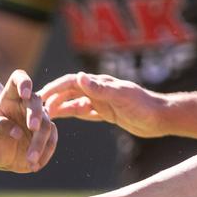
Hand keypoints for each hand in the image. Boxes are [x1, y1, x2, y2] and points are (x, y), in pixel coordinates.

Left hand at [0, 69, 56, 172]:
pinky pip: (52, 140)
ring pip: (47, 124)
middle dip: (36, 114)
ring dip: (41, 142)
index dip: (24, 82)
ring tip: (30, 160)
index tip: (24, 93)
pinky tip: (34, 165)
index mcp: (9, 97)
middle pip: (36, 101)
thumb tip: (17, 132)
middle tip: (32, 128)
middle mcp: (26, 104)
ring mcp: (38, 118)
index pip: (18, 79)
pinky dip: (46, 153)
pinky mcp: (45, 134)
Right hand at [39, 72, 167, 137]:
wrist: (160, 118)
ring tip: (45, 114)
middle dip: (53, 97)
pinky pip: (85, 112)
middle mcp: (99, 90)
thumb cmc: (143, 105)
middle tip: (36, 108)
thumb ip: (100, 88)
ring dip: (60, 106)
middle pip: (70, 92)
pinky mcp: (107, 112)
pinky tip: (63, 119)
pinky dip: (73, 114)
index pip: (71, 82)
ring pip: (75, 103)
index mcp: (100, 83)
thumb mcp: (121, 96)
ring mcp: (102, 101)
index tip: (39, 96)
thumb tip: (79, 77)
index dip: (54, 88)